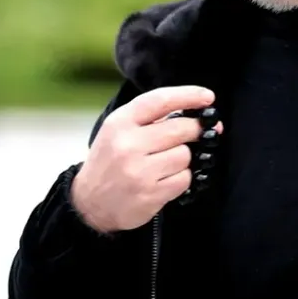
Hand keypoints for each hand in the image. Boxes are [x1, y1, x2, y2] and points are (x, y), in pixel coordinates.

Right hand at [72, 85, 219, 232]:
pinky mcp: (150, 195)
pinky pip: (184, 179)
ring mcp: (139, 171)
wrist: (90, 203)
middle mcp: (128, 145)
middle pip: (181, 129)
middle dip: (196, 129)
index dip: (188, 95)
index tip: (208, 97)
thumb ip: (150, 118)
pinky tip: (166, 179)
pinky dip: (181, 178)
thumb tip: (197, 112)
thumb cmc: (110, 161)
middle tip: (199, 131)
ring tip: (167, 163)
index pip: (160, 101)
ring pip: (185, 155)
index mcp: (120, 123)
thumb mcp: (118, 130)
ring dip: (184, 158)